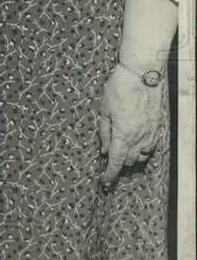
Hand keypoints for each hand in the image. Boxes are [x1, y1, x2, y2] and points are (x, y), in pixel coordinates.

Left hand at [99, 63, 163, 188]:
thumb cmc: (119, 89)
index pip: (115, 162)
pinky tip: (137, 148)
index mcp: (122, 135)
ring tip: (122, 158)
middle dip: (118, 167)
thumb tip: (103, 150)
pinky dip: (143, 152)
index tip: (105, 183)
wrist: (141, 75)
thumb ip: (104, 133)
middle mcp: (138, 138)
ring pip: (141, 157)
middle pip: (128, 162)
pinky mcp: (156, 127)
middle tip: (109, 166)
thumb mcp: (104, 110)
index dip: (110, 175)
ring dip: (131, 160)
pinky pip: (151, 147)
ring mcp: (149, 134)